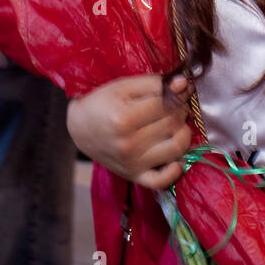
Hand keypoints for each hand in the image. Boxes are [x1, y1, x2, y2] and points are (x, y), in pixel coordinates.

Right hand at [66, 73, 191, 189]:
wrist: (80, 128)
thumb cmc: (102, 103)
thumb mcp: (123, 86)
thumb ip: (153, 83)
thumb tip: (183, 84)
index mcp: (124, 119)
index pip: (167, 104)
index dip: (179, 93)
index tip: (180, 87)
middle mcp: (128, 144)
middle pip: (173, 124)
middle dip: (181, 109)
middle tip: (177, 103)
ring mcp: (132, 163)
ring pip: (176, 148)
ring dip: (184, 133)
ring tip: (176, 124)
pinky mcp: (134, 176)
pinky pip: (162, 181)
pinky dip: (175, 170)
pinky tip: (175, 156)